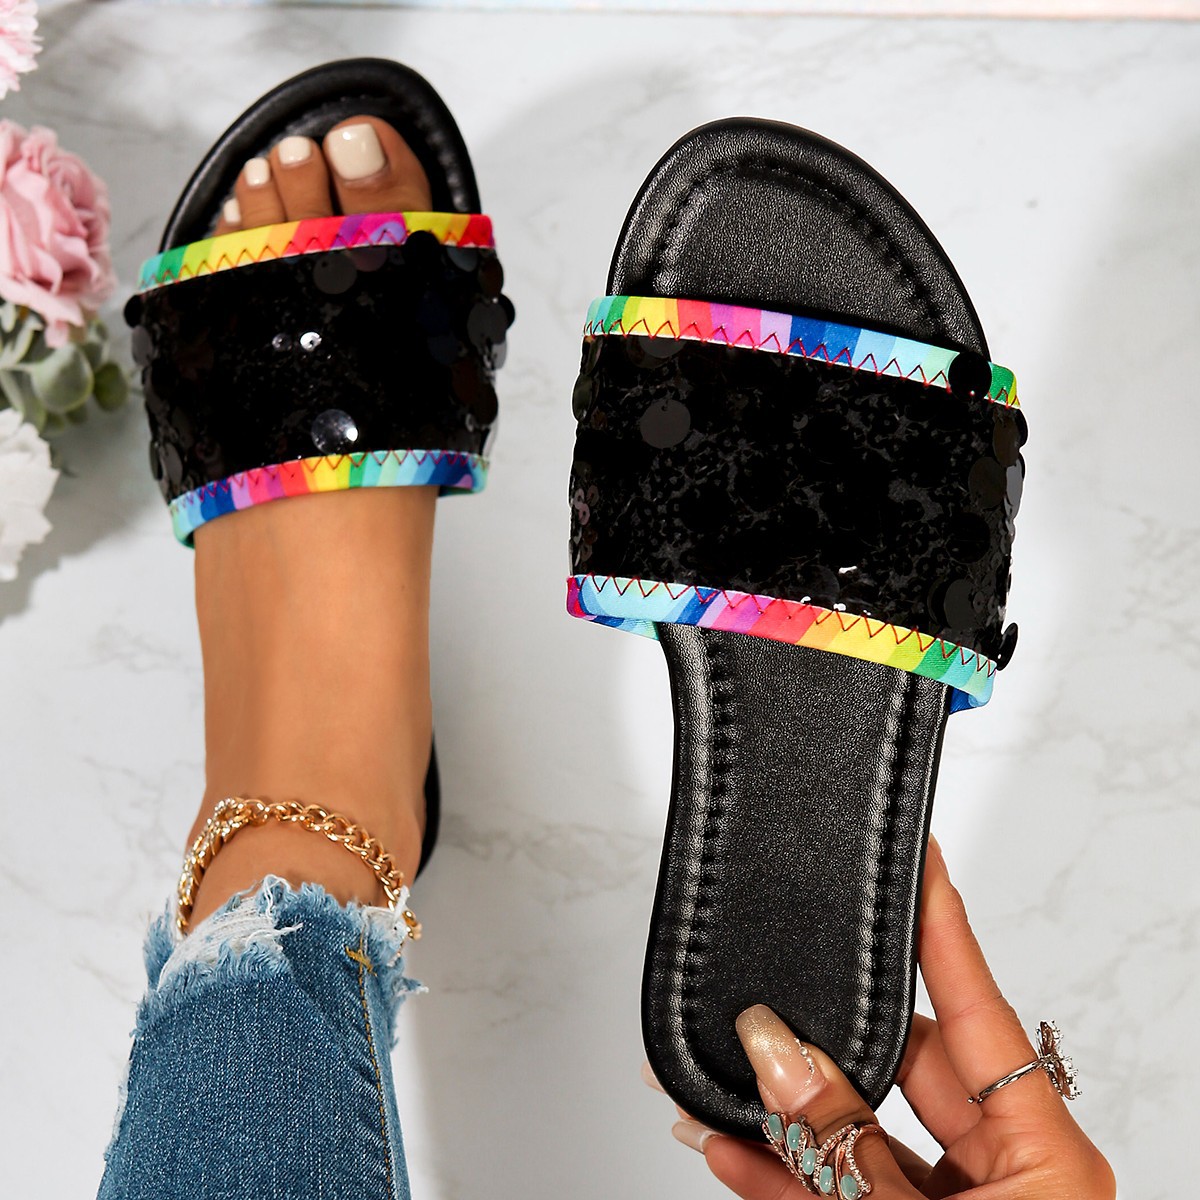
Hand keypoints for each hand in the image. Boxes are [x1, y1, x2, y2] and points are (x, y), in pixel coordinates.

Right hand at [664, 839, 1114, 1198]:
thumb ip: (851, 1147)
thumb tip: (781, 1054)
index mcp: (1045, 1161)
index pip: (981, 1008)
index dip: (944, 924)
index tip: (919, 856)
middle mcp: (1004, 1180)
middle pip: (901, 1071)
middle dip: (821, 1039)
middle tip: (757, 1003)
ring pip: (853, 1140)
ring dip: (779, 1115)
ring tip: (711, 1076)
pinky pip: (834, 1195)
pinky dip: (780, 1177)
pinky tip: (727, 1150)